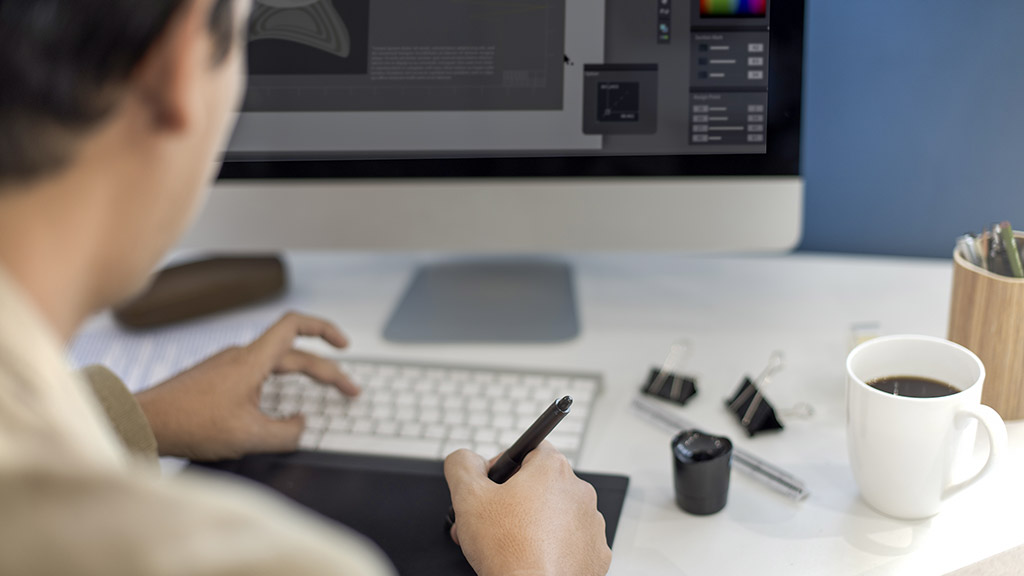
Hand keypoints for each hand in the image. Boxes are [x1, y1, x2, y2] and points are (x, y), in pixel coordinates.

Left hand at [135, 312, 358, 460]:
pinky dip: (278, 386)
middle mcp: (241, 357)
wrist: (143, 422)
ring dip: (302, 377)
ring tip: (320, 397)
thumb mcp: (249, 436)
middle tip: (348, 391)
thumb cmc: (188, 424)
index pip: (295, 325)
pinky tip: (277, 408)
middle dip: (326, 372)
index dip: (325, 330)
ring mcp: (227, 366)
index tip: (344, 347)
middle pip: (295, 353)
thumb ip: (286, 432)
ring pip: (276, 365)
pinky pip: (258, 376)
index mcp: (252, 360)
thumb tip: (301, 426)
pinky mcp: (216, 379)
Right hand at [444, 443, 611, 575]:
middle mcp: (579, 491)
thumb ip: (462, 464)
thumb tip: (466, 459)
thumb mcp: (467, 496)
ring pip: (556, 514)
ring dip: (534, 523)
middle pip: (541, 484)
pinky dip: (553, 547)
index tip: (491, 489)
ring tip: (510, 545)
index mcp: (552, 469)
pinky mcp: (596, 552)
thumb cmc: (507, 549)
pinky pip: (571, 541)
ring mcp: (591, 523)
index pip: (529, 450)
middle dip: (514, 500)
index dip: (504, 468)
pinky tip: (532, 558)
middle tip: (492, 523)